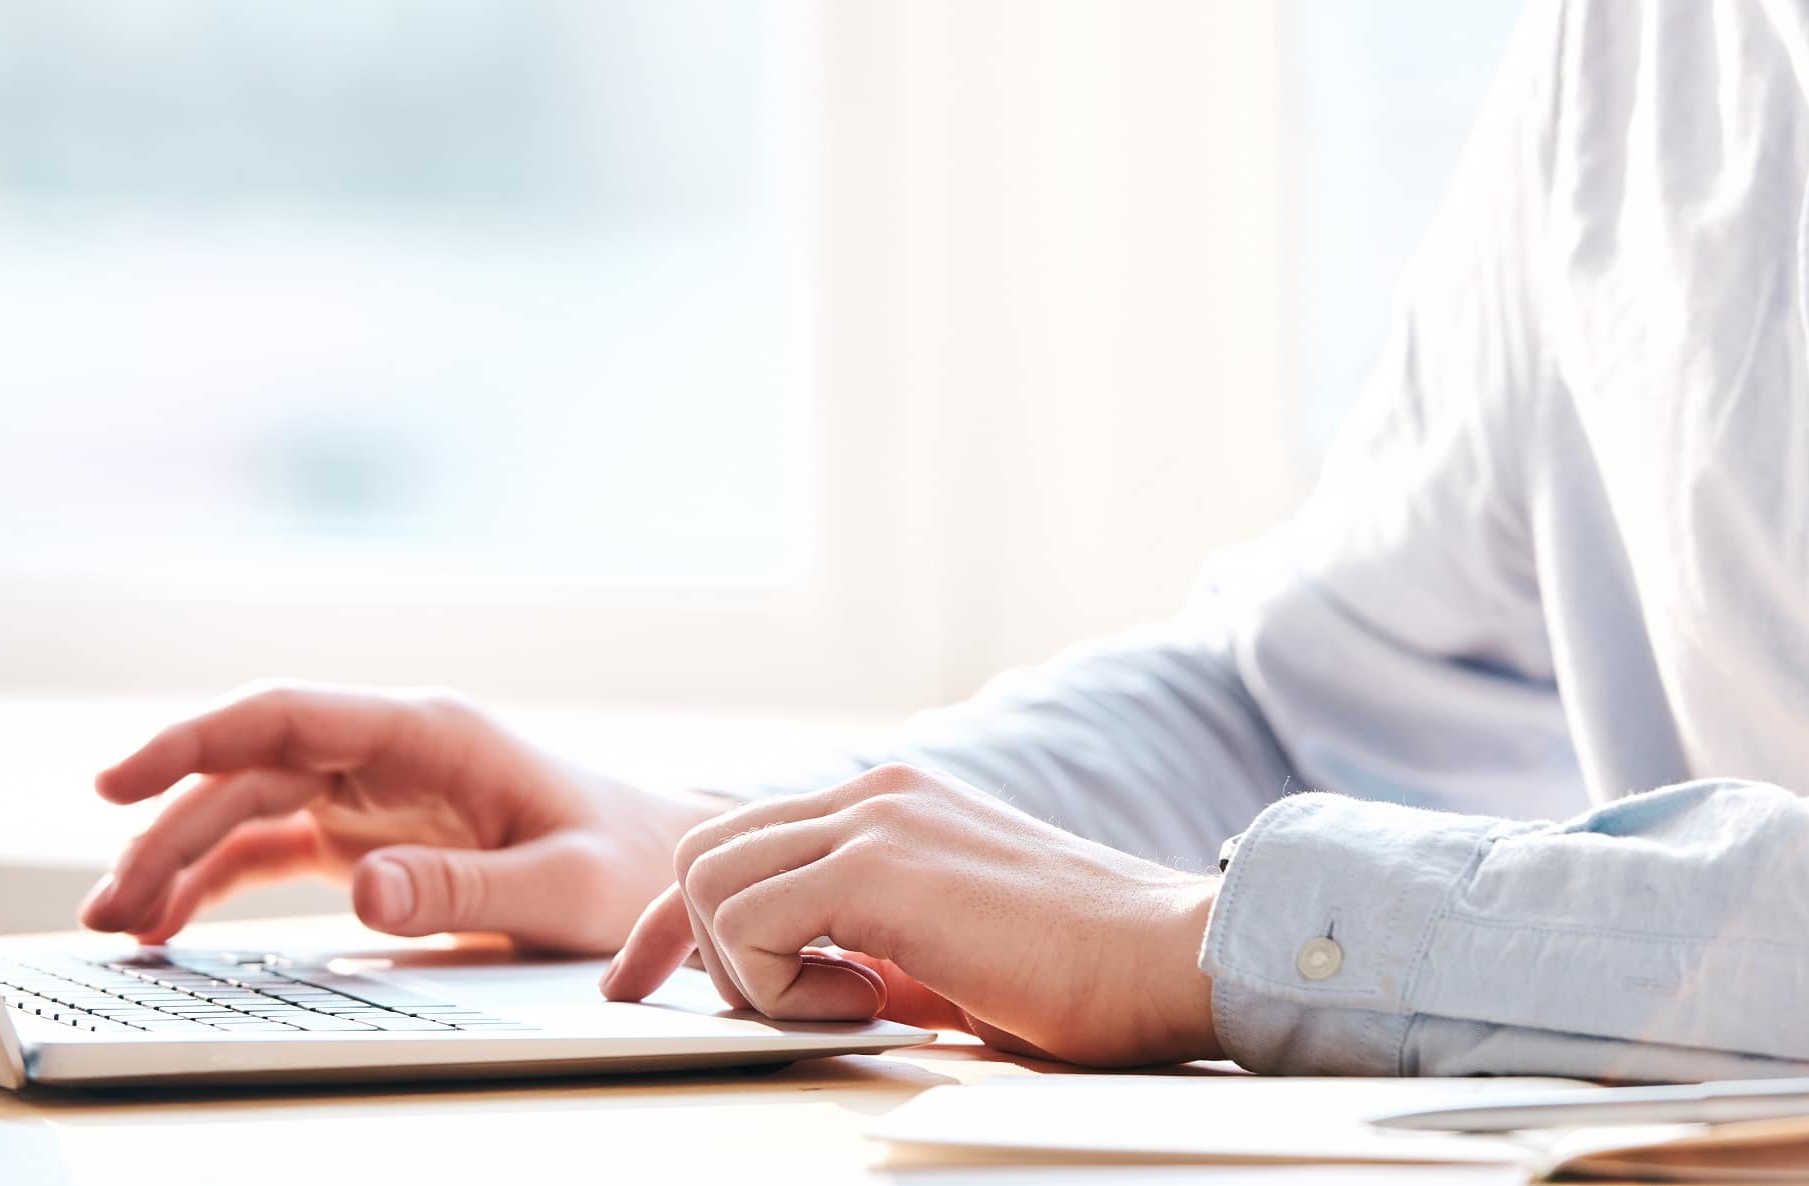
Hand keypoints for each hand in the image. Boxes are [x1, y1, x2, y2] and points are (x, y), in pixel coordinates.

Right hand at [79, 684, 732, 949]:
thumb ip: (462, 888)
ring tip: (119, 923)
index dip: (196, 738)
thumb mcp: (558, 886)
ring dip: (180, 855)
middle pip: (251, 768)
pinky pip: (273, 845)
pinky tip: (169, 920)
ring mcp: (375, 789)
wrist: (663, 869)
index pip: (289, 717)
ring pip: (249, 805)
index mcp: (431, 733)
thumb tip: (361, 886)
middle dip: (170, 825)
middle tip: (110, 904)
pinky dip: (216, 877)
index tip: (120, 779)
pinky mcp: (370, 834)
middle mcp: (391, 748)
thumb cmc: (625, 867)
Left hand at [601, 763, 1221, 1066]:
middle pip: (703, 851)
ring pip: (711, 880)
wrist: (1171, 957)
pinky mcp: (882, 865)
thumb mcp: (948, 953)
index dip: (674, 920)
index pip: (739, 840)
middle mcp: (875, 793)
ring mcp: (877, 818)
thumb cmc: (1082, 975)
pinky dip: (780, 983)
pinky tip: (866, 1004)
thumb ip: (868, 947)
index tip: (637, 980)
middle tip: (743, 1015)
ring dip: (751, 970)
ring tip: (848, 1007)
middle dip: (685, 944)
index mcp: (893, 804)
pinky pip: (754, 920)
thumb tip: (789, 983)